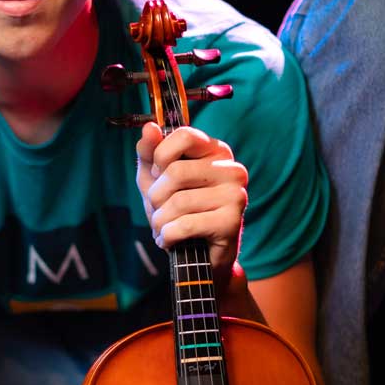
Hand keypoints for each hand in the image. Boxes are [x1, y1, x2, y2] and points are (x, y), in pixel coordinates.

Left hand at [136, 123, 248, 282]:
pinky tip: (169, 240)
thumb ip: (150, 153)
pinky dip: (167, 236)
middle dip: (155, 197)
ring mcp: (236, 195)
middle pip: (176, 172)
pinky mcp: (232, 222)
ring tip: (162, 228)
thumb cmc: (177, 211)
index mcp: (216, 151)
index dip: (161, 157)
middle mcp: (232, 169)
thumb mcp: (156, 179)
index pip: (185, 135)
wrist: (198, 257)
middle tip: (158, 210)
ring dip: (159, 221)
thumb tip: (149, 127)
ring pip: (178, 201)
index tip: (158, 175)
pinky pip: (185, 224)